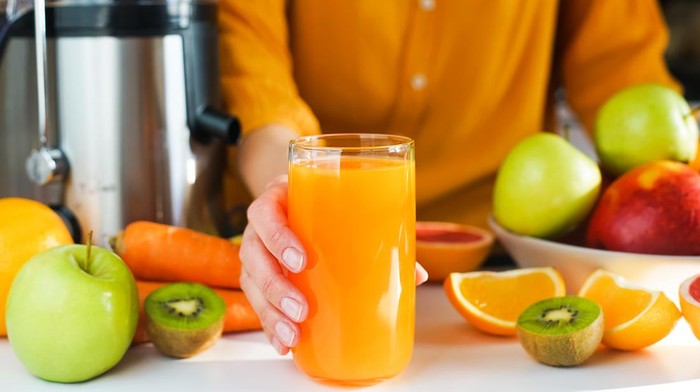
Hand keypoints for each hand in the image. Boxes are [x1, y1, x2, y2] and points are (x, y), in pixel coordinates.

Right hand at [239, 175, 428, 354]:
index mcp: (279, 199)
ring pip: (251, 282)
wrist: (300, 199)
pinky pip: (256, 302)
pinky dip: (269, 326)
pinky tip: (284, 344)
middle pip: (253, 254)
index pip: (264, 213)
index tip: (301, 261)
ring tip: (294, 334)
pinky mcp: (258, 277)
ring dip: (270, 312)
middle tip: (302, 309)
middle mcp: (260, 226)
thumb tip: (417, 275)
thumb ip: (378, 234)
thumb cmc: (325, 202)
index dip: (278, 237)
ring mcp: (257, 252)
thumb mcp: (345, 206)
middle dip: (276, 286)